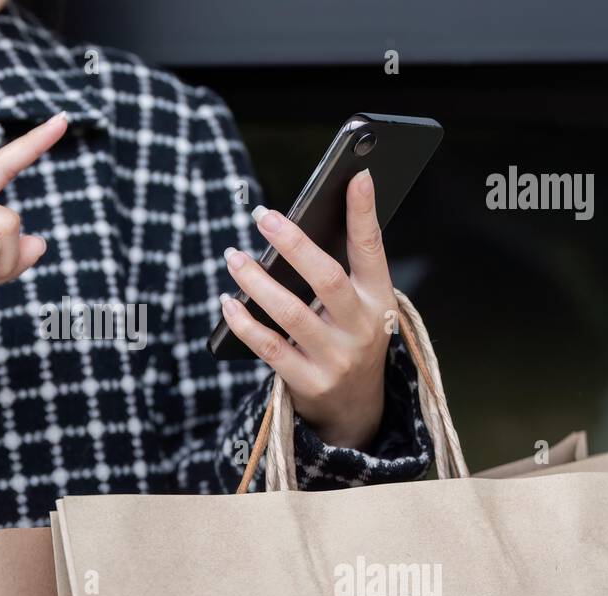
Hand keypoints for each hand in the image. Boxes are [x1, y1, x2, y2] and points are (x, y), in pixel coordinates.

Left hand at [219, 169, 394, 449]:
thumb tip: (292, 225)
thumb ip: (338, 272)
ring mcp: (336, 358)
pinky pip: (268, 347)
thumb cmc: (348, 339)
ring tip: (233, 257)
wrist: (356, 410)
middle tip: (261, 216)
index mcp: (379, 300)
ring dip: (256, 281)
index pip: (373, 249)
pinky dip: (243, 322)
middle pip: (327, 278)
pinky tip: (227, 302)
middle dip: (293, 243)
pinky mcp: (308, 382)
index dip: (365, 212)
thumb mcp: (359, 307)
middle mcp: (363, 328)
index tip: (357, 174)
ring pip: (291, 312)